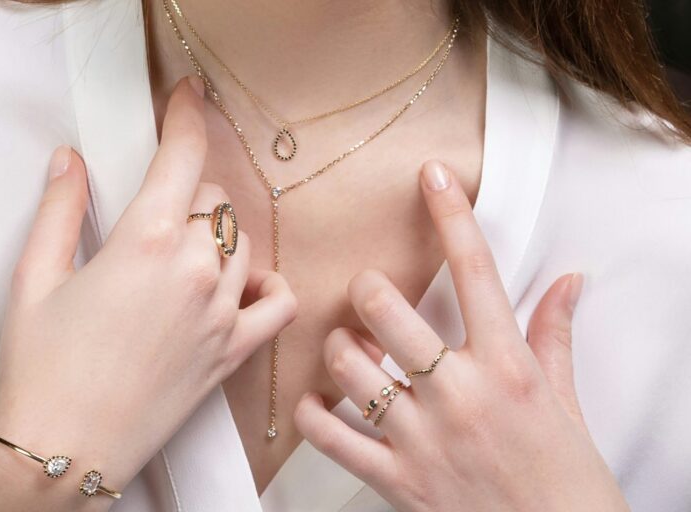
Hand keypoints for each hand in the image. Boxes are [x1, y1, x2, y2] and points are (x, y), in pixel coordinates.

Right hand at [0, 77, 296, 510]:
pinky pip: (279, 303)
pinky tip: (239, 287)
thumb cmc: (42, 370)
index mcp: (145, 243)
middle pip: (214, 199)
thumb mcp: (34, 278)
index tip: (188, 95)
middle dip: (187, 194)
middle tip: (155, 214)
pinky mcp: (234, 351)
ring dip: (218, 236)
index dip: (187, 117)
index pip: (182, 157)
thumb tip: (71, 163)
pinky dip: (267, 286)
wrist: (64, 448)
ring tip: (180, 256)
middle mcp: (194, 271)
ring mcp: (221, 312)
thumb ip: (60, 210)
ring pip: (243, 242)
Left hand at [294, 161, 628, 511]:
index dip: (451, 214)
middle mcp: (460, 393)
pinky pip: (332, 438)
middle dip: (367, 291)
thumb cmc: (565, 477)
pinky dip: (314, 414)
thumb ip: (555, 334)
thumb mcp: (564, 400)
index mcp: (507, 366)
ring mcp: (423, 438)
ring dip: (340, 348)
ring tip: (350, 350)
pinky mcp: (397, 480)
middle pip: (385, 309)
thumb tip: (569, 282)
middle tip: (369, 295)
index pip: (475, 270)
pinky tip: (320, 403)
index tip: (432, 175)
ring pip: (349, 367)